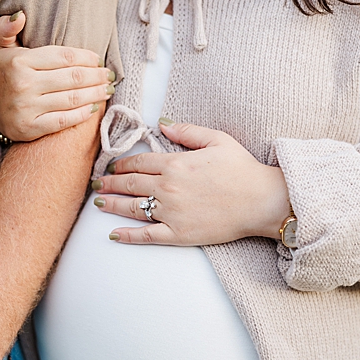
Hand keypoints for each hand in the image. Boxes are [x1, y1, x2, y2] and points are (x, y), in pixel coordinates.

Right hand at [0, 12, 113, 140]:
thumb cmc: (6, 77)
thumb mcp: (1, 50)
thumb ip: (7, 30)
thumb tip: (21, 15)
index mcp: (19, 61)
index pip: (65, 57)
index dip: (87, 58)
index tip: (99, 60)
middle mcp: (23, 84)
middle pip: (74, 78)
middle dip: (97, 76)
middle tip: (109, 75)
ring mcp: (27, 107)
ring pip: (73, 98)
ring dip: (96, 94)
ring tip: (108, 89)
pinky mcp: (31, 127)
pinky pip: (65, 119)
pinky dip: (83, 113)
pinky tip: (95, 108)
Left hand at [92, 121, 291, 245]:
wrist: (261, 201)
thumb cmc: (243, 170)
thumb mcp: (218, 140)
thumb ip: (188, 131)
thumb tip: (162, 123)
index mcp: (175, 163)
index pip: (138, 162)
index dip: (122, 165)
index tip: (114, 167)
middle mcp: (167, 187)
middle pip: (129, 184)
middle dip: (109, 183)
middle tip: (98, 184)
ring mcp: (171, 212)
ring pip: (131, 208)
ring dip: (111, 204)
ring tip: (99, 203)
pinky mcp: (178, 234)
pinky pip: (146, 235)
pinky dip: (127, 236)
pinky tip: (114, 234)